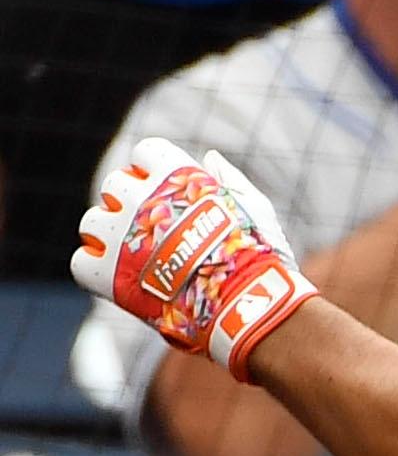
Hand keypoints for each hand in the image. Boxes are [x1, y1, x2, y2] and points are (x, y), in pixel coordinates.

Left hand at [74, 139, 318, 378]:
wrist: (246, 303)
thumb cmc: (258, 254)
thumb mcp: (254, 207)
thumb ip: (229, 179)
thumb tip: (210, 157)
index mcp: (175, 175)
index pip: (146, 153)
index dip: (153, 170)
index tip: (165, 190)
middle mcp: (140, 198)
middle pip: (113, 186)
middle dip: (127, 203)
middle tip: (150, 228)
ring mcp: (120, 235)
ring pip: (91, 223)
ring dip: (107, 236)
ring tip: (134, 256)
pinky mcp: (108, 273)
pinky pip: (82, 263)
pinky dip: (96, 270)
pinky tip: (120, 278)